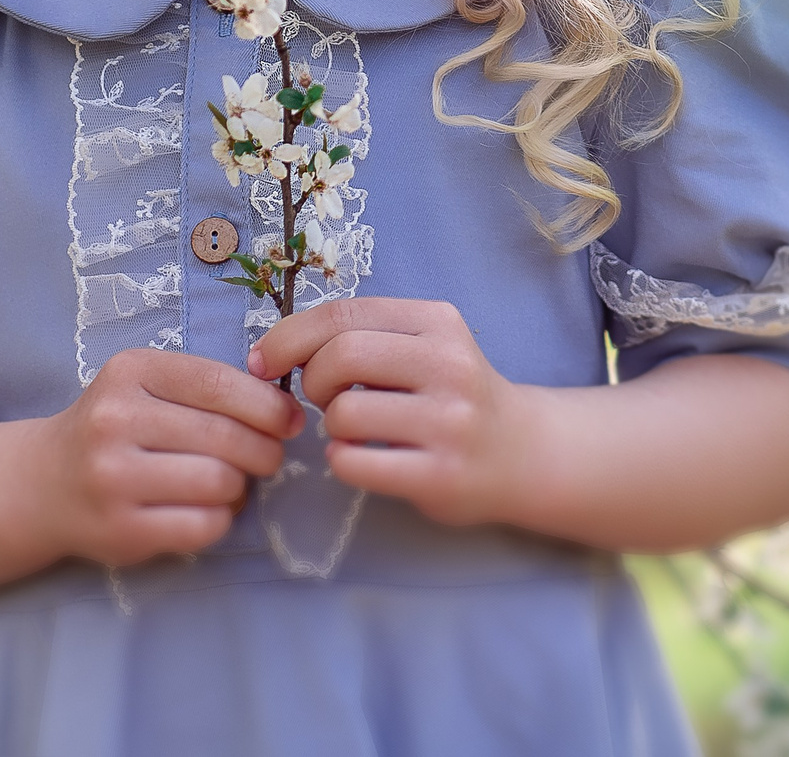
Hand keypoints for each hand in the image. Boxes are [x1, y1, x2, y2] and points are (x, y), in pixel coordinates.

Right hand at [29, 349, 302, 566]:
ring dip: (240, 487)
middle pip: (226, 436)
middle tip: (267, 458)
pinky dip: (220, 520)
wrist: (43, 483)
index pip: (218, 383)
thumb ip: (205, 389)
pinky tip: (207, 510)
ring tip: (228, 484)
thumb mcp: (146, 387)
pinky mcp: (120, 530)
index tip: (289, 421)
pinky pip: (204, 526)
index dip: (267, 405)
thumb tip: (285, 413)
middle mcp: (115, 420)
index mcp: (129, 372)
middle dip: (264, 450)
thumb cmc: (114, 429)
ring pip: (219, 482)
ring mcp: (114, 477)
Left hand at [250, 297, 529, 528]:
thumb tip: (275, 347)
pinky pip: (356, 464)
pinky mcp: (441, 475)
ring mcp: (449, 423)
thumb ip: (366, 335)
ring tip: (353, 429)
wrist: (525, 453)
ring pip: (344, 412)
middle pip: (340, 357)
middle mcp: (449, 366)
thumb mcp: (425, 344)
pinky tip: (359, 458)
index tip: (262, 360)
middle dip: (312, 379)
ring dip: (331, 424)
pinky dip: (342, 461)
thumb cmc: (453, 394)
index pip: (343, 313)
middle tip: (321, 397)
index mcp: (438, 322)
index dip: (289, 335)